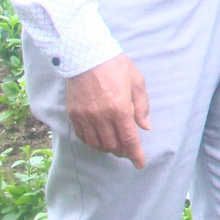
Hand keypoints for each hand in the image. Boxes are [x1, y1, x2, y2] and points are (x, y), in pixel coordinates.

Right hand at [64, 53, 151, 168]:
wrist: (86, 56)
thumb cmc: (116, 66)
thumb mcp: (136, 82)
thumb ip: (141, 107)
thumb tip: (145, 127)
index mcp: (120, 108)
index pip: (129, 139)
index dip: (135, 154)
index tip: (140, 163)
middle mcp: (102, 116)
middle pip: (113, 144)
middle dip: (123, 152)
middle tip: (129, 153)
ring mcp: (86, 116)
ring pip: (97, 143)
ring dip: (107, 149)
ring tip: (115, 147)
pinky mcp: (74, 114)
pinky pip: (82, 136)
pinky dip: (92, 142)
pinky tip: (98, 141)